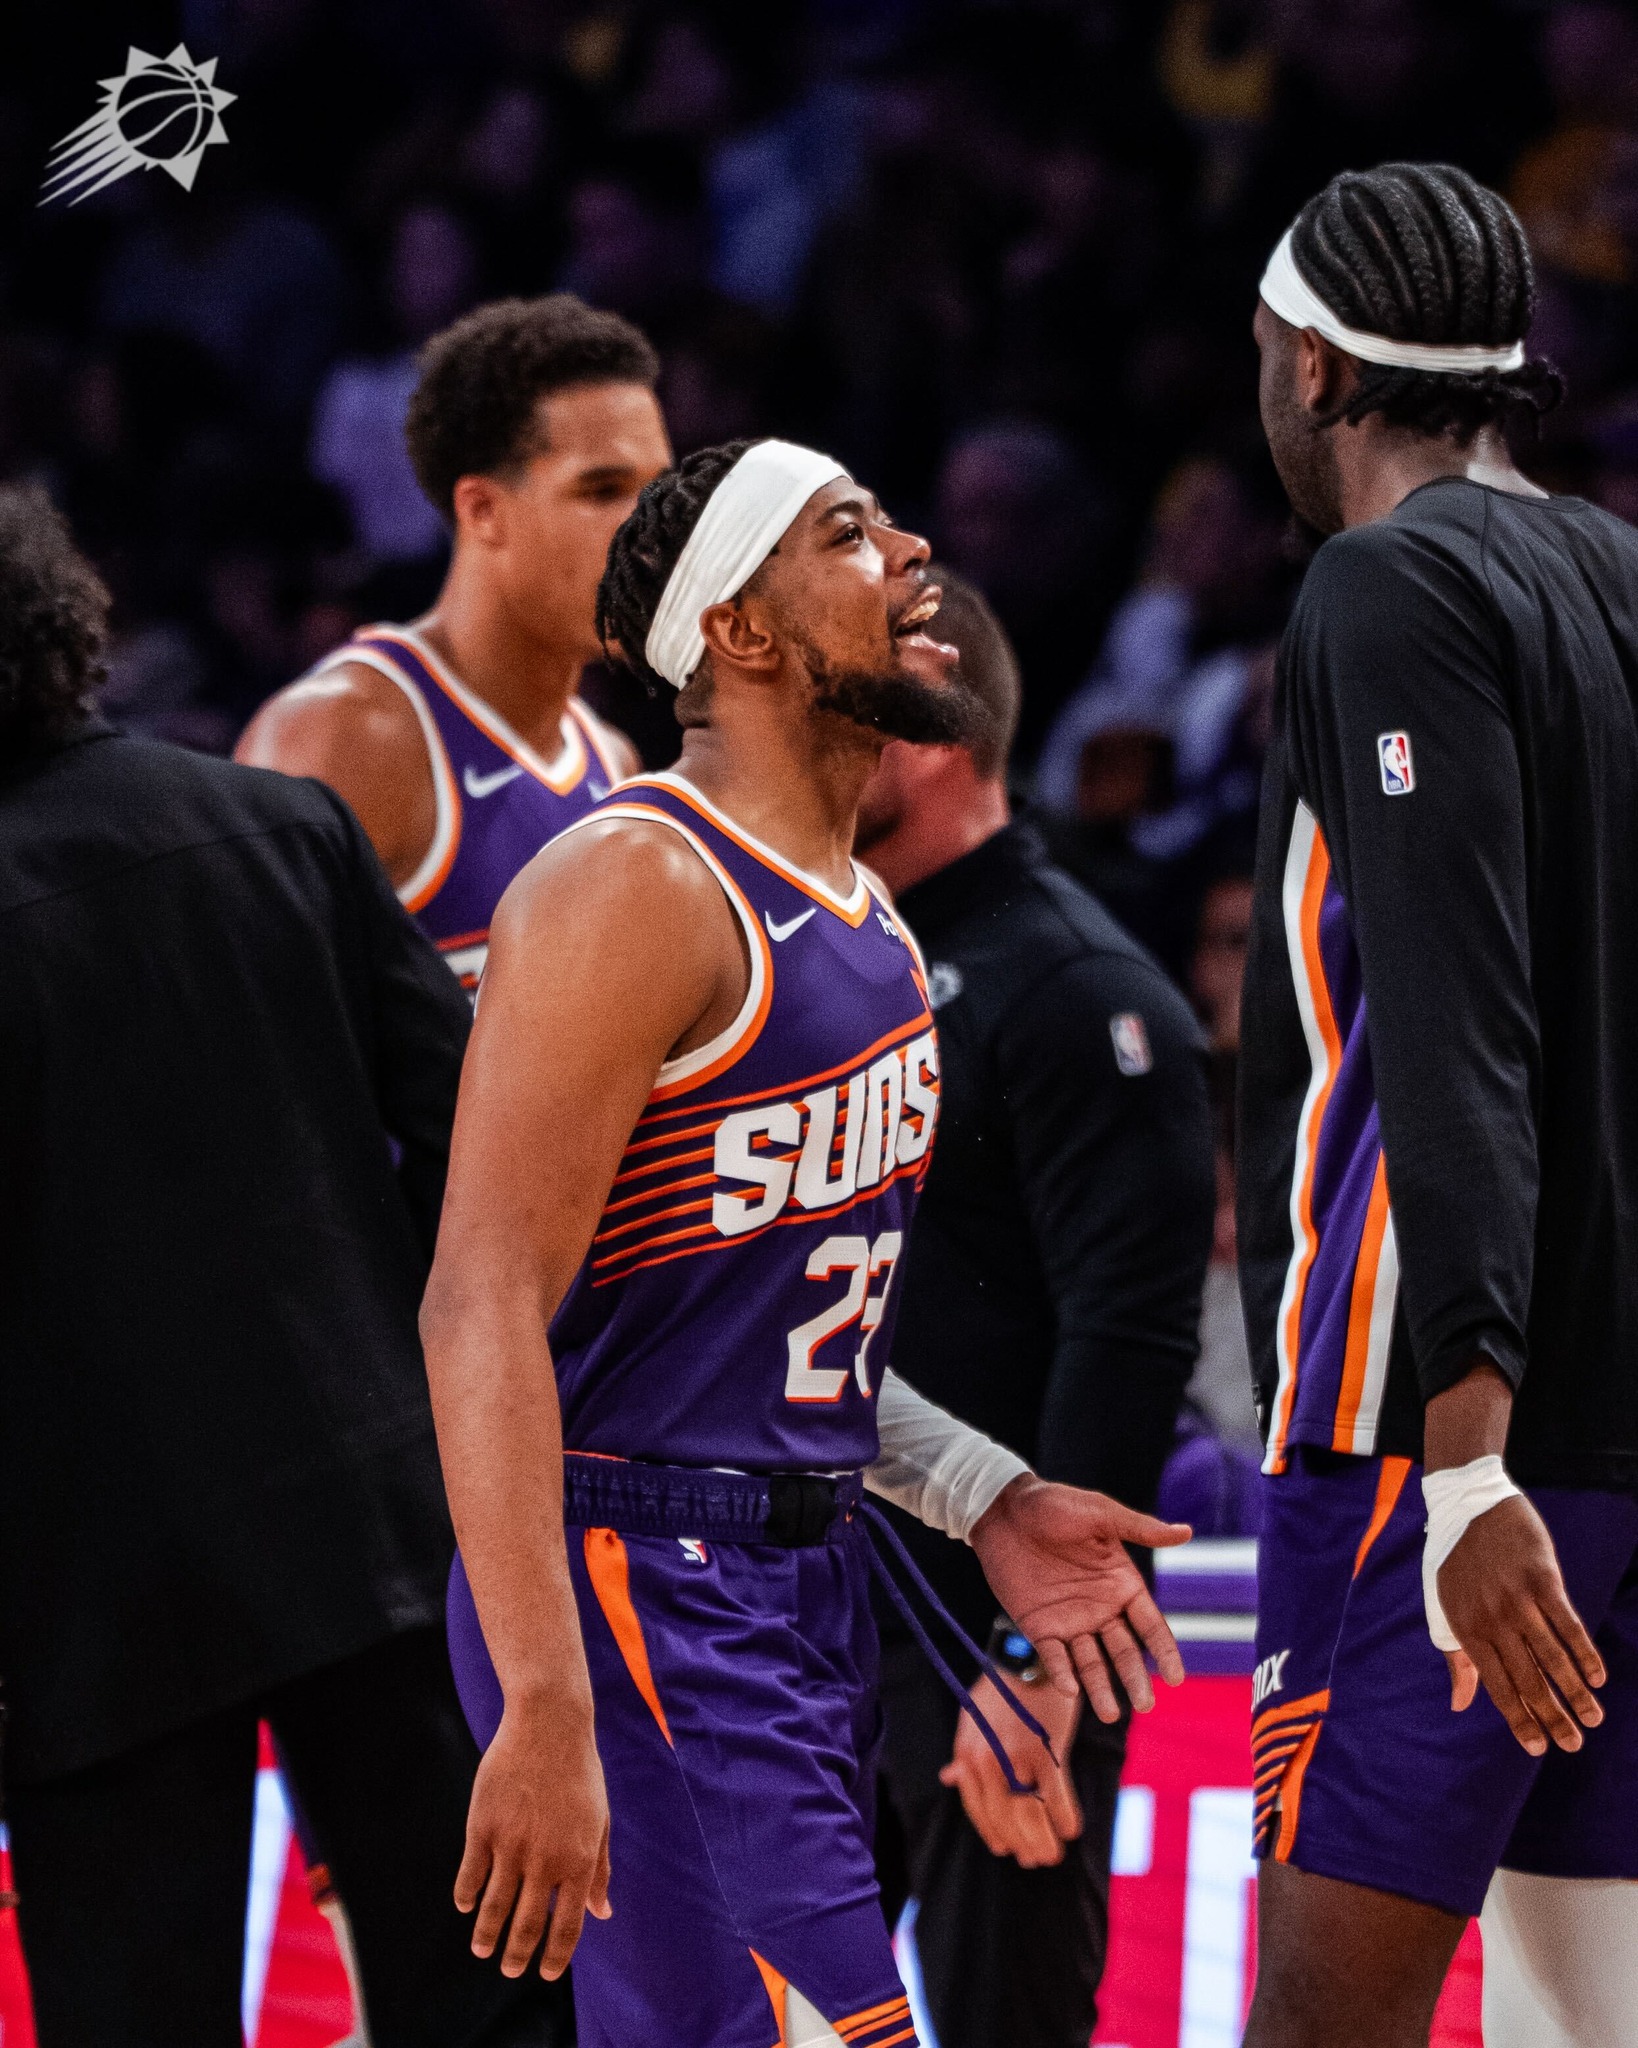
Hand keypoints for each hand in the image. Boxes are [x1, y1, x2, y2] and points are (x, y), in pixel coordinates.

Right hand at [454, 1687, 611, 1978]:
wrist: (549, 1725)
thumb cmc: (580, 1773)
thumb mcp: (601, 1821)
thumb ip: (600, 1870)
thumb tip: (602, 1914)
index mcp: (580, 1860)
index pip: (567, 1926)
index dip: (554, 1956)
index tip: (545, 1973)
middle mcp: (546, 1860)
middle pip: (526, 1925)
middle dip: (516, 1955)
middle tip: (509, 1969)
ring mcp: (511, 1845)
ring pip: (494, 1908)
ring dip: (487, 1936)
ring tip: (483, 1950)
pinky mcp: (483, 1827)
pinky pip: (471, 1875)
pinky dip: (467, 1897)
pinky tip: (467, 1906)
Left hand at [939, 1673, 1082, 1866]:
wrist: (1030, 1655)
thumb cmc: (1004, 1686)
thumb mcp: (973, 1717)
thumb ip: (964, 1752)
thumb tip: (949, 1778)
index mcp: (967, 1753)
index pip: (977, 1806)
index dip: (991, 1831)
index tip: (1004, 1848)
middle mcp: (987, 1760)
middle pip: (1003, 1818)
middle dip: (1020, 1844)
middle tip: (1034, 1860)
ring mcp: (1016, 1758)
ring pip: (1028, 1817)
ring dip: (1042, 1842)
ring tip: (1052, 1854)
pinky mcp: (1046, 1752)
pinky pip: (1056, 1799)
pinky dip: (1064, 1819)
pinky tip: (1070, 1829)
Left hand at [969, 1475, 1188, 1720]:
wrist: (1003, 1508)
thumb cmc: (1055, 1505)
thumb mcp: (1100, 1515)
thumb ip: (1140, 1529)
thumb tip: (1186, 1532)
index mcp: (1121, 1583)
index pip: (1150, 1625)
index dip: (1164, 1651)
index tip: (1177, 1678)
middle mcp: (1100, 1608)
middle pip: (1123, 1651)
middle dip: (1134, 1679)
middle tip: (1145, 1705)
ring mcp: (1069, 1620)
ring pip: (1090, 1662)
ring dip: (1099, 1688)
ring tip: (1109, 1714)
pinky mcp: (1038, 1626)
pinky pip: (1053, 1655)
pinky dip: (1061, 1673)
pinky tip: (1069, 1688)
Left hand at [1439, 1493, 1604, 1755]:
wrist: (1468, 1501)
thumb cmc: (1453, 1560)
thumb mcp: (1442, 1606)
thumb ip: (1455, 1656)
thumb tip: (1460, 1704)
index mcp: (1466, 1629)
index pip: (1497, 1686)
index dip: (1519, 1719)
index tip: (1537, 1748)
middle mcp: (1493, 1619)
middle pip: (1528, 1679)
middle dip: (1552, 1717)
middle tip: (1573, 1745)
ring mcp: (1519, 1599)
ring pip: (1553, 1658)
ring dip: (1576, 1693)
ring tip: (1592, 1720)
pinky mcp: (1543, 1580)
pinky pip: (1569, 1625)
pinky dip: (1585, 1653)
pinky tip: (1597, 1677)